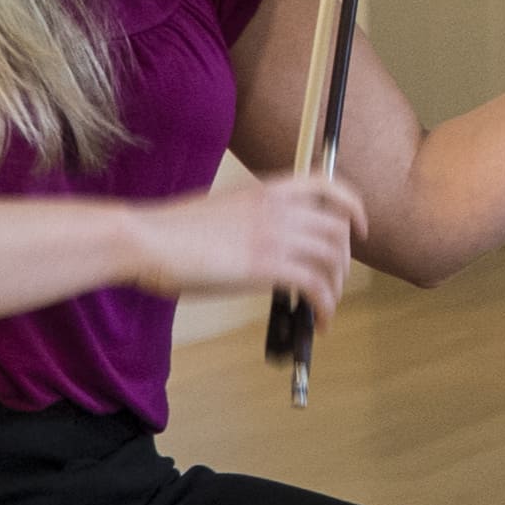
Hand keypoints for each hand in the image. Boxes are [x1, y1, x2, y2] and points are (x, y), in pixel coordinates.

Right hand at [136, 161, 359, 312]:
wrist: (147, 239)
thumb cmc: (172, 231)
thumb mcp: (224, 211)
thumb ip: (255, 220)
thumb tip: (273, 246)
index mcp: (267, 189)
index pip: (327, 184)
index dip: (353, 206)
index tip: (358, 228)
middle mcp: (279, 208)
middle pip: (339, 229)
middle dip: (345, 259)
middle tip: (335, 281)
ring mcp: (275, 236)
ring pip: (334, 259)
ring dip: (337, 287)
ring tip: (325, 306)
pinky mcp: (266, 267)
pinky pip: (317, 287)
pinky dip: (326, 307)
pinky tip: (319, 321)